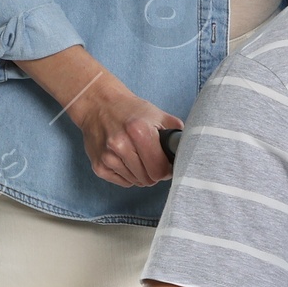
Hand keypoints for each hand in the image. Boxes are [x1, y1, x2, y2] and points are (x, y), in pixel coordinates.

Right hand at [70, 73, 181, 188]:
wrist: (99, 104)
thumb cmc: (132, 111)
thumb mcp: (158, 115)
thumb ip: (176, 134)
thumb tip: (188, 152)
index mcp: (139, 131)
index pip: (159, 170)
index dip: (167, 170)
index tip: (166, 163)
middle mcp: (120, 145)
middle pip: (148, 179)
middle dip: (155, 173)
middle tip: (153, 160)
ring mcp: (107, 157)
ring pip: (136, 182)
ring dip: (141, 173)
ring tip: (138, 156)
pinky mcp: (98, 166)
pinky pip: (123, 182)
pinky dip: (128, 175)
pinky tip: (126, 159)